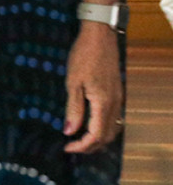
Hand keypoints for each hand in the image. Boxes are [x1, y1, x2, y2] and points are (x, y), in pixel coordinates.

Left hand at [62, 23, 122, 153]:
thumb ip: (73, 109)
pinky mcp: (117, 93)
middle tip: (71, 146)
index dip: (82, 146)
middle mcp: (115, 104)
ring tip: (79, 139)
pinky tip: (89, 125)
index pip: (96, 135)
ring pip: (113, 129)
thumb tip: (69, 132)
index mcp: (103, 103)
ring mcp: (118, 99)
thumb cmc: (84, 56)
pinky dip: (102, 127)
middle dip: (90, 146)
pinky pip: (113, 118)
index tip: (67, 147)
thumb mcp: (73, 83)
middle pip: (107, 136)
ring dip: (97, 138)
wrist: (100, 37)